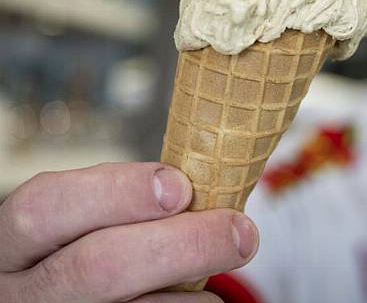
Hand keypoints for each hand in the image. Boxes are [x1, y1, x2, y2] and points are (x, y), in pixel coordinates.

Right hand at [0, 162, 258, 301]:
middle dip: (180, 243)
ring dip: (194, 281)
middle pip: (97, 267)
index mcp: (14, 240)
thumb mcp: (74, 223)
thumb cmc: (78, 249)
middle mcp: (20, 292)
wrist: (58, 302)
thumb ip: (119, 203)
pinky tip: (202, 296)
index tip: (180, 185)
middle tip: (239, 229)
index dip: (117, 191)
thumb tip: (202, 180)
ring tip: (232, 255)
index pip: (46, 207)